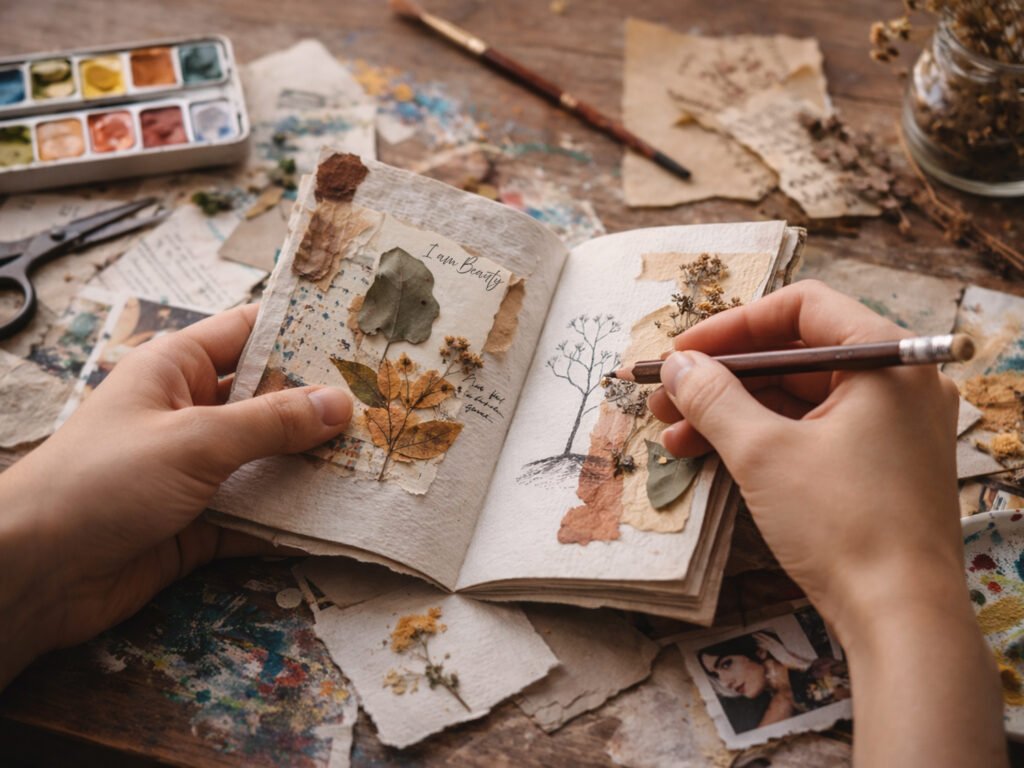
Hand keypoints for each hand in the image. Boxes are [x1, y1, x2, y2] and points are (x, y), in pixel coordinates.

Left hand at [0, 304, 351, 687]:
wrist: (36, 575)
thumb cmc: (102, 481)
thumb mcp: (193, 439)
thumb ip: (270, 422)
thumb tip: (340, 403)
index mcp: (175, 369)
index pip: (248, 334)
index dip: (301, 331)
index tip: (361, 336)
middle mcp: (190, 414)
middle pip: (268, 401)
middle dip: (322, 406)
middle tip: (388, 405)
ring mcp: (197, 471)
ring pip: (269, 460)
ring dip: (315, 465)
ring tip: (379, 460)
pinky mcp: (202, 524)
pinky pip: (260, 514)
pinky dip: (295, 518)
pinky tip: (343, 517)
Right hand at [649, 281, 1005, 766]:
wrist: (900, 619)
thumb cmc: (843, 525)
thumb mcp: (763, 452)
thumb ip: (714, 397)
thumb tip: (678, 365)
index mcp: (886, 360)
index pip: (803, 307)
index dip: (734, 325)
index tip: (684, 352)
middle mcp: (897, 384)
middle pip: (795, 354)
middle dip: (723, 376)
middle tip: (667, 395)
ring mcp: (891, 427)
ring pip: (797, 397)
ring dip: (732, 411)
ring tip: (673, 433)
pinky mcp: (878, 466)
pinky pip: (811, 432)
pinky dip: (762, 439)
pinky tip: (709, 455)